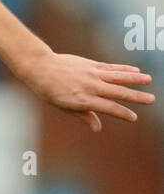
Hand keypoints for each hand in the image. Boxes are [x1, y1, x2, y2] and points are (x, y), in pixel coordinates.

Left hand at [22, 52, 154, 131]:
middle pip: (117, 92)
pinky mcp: (91, 65)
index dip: (122, 113)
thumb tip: (98, 128)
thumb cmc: (52, 91)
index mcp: (83, 100)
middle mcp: (90, 86)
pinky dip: (123, 69)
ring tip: (149, 81)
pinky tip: (135, 71)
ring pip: (117, 76)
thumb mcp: (65, 108)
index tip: (134, 117)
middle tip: (151, 100)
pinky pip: (110, 67)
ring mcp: (92, 74)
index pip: (108, 108)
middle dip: (135, 96)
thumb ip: (84, 116)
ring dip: (134, 79)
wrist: (42, 68)